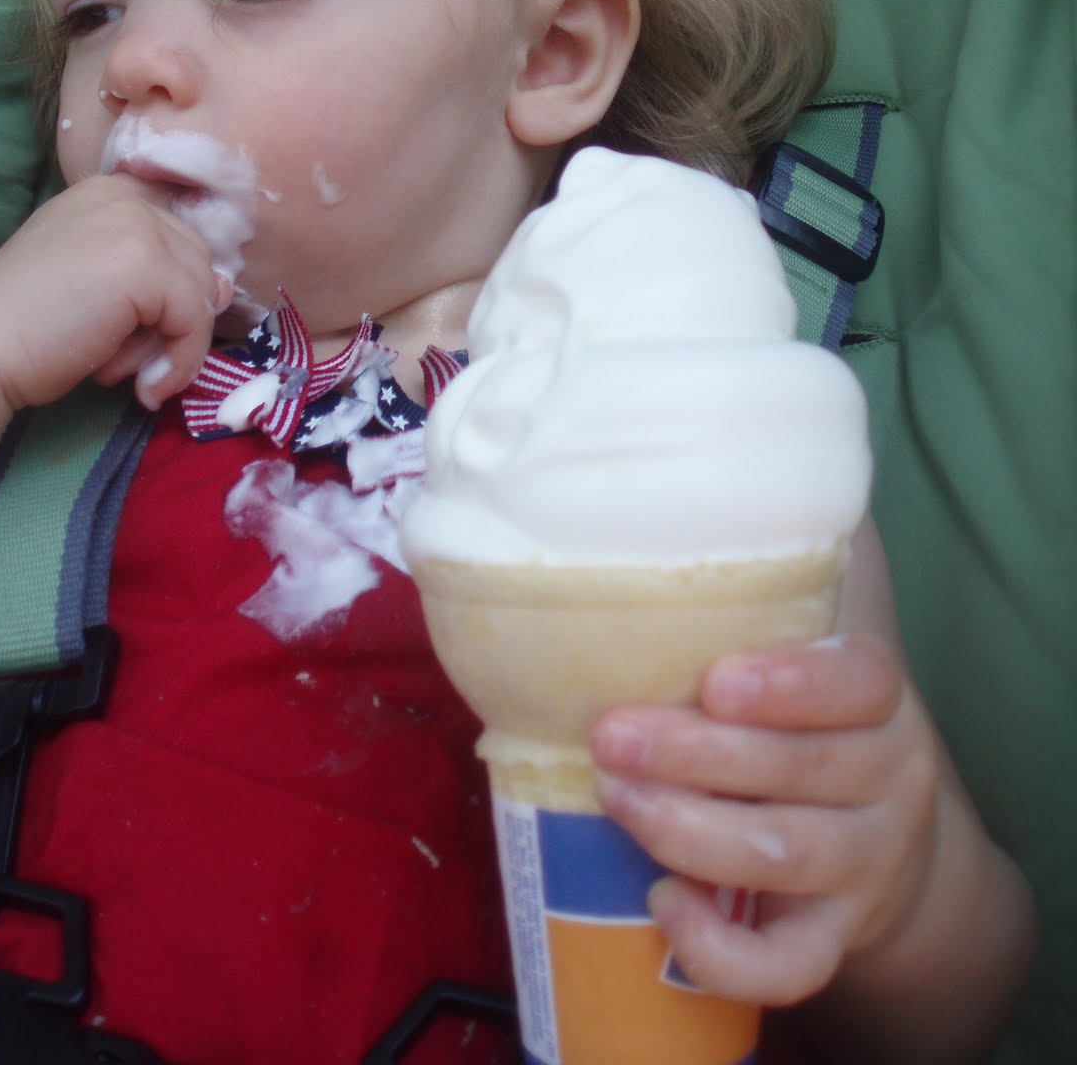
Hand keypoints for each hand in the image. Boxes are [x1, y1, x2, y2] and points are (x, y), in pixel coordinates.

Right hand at [0, 174, 232, 412]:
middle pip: (198, 265)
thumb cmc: (27, 324)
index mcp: (110, 193)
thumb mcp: (100, 284)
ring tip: (119, 368)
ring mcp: (138, 227)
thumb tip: (225, 290)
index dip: (172, 292)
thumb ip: (156, 276)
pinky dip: (179, 364)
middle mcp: (126, 197)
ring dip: (171, 345)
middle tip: (121, 359)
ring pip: (202, 294)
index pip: (181, 240)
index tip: (140, 331)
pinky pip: (196, 322)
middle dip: (170, 321)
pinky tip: (142, 388)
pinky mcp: (146, 267)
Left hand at [590, 633, 939, 1007]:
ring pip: (784, 855)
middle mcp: (887, 780)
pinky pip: (789, 965)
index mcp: (877, 699)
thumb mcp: (806, 655)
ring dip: (687, 827)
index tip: (714, 680)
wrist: (887, 847)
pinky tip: (663, 901)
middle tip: (609, 735)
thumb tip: (647, 531)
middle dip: (693, 752)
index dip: (790, 682)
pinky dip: (722, 947)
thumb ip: (753, 598)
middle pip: (800, 767)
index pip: (861, 681)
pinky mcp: (835, 939)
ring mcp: (866, 867)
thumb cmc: (809, 723)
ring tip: (615, 796)